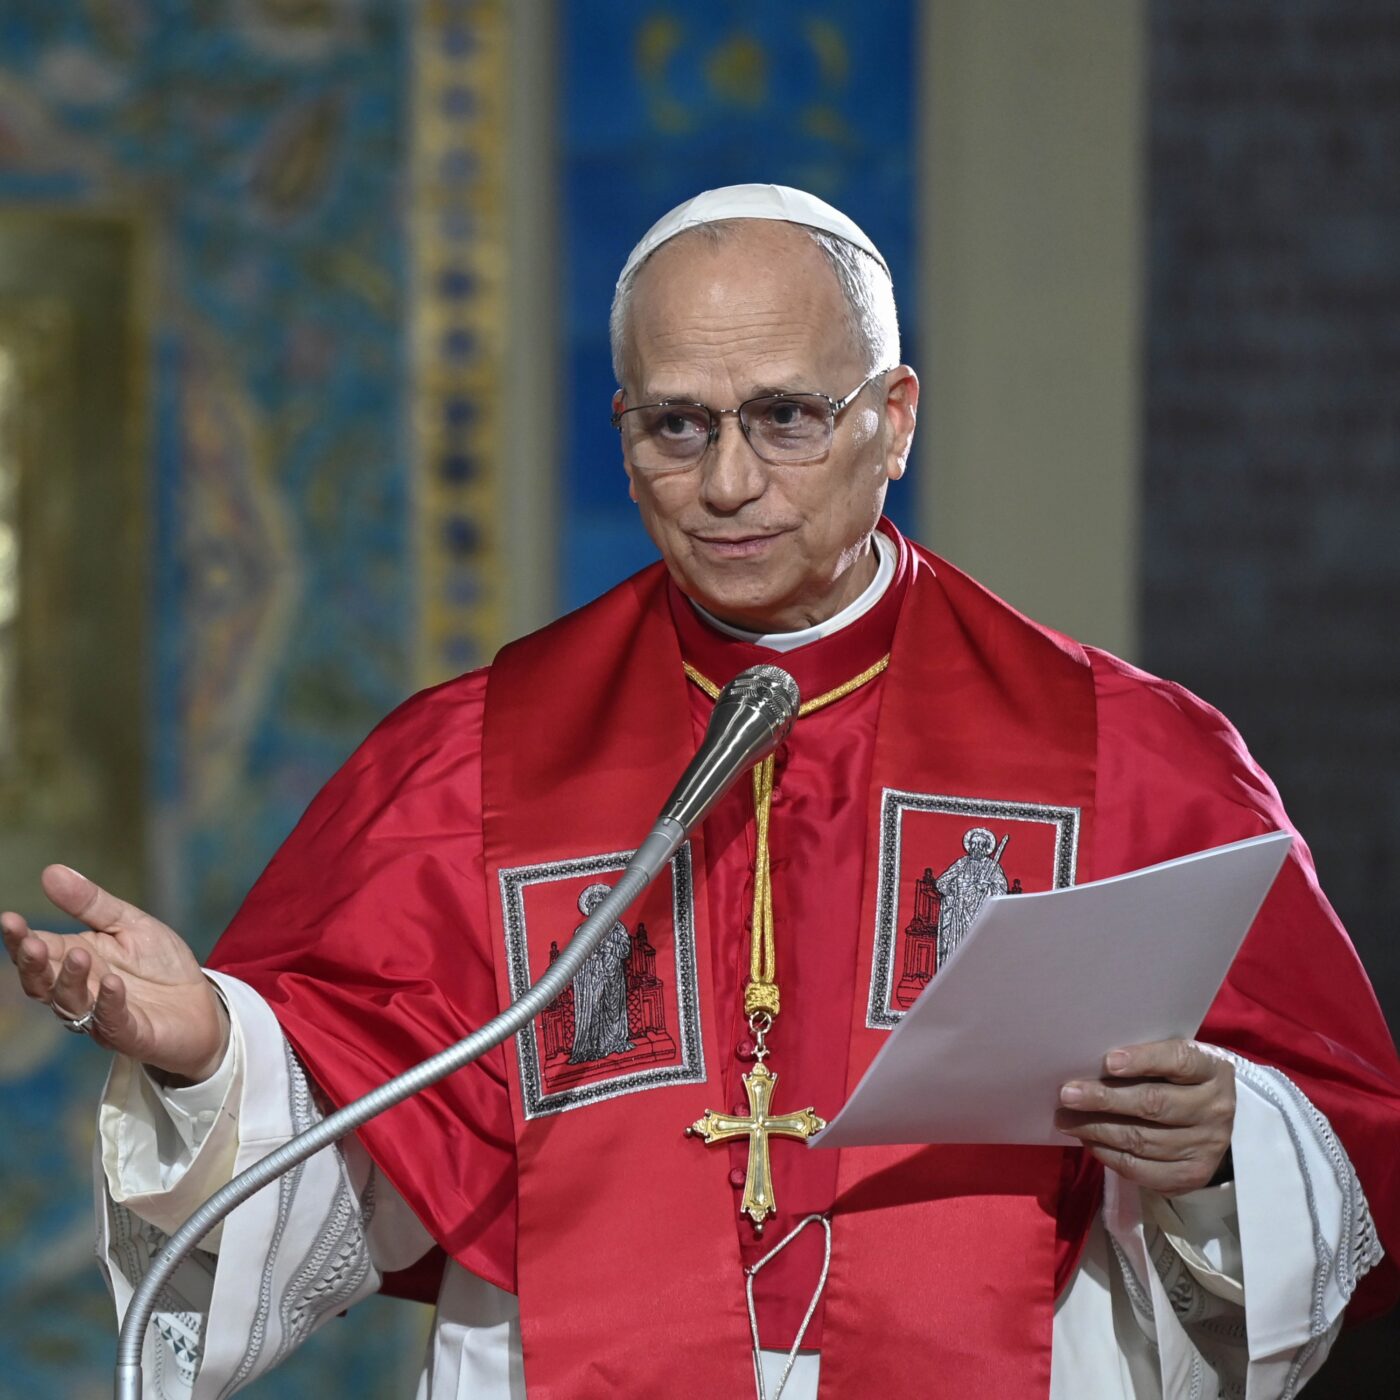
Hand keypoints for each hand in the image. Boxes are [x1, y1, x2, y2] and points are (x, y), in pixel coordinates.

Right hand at [2, 865, 228, 1082]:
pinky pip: (114, 1021)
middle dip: (34, 964)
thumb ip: (91, 904)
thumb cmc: (159, 965)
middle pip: (43, 982)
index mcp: (76, 960)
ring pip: (71, 1003)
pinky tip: (112, 983)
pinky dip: (109, 1003)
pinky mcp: (132, 1033)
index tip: (9, 919)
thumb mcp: (130, 924)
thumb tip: (50, 871)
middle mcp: (80, 991)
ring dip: (71, 980)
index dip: (20, 939)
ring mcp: (102, 1016)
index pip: (38, 950)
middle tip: (32, 943)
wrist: (201, 1003)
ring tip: (80, 954)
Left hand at [1056, 1039, 1234, 1195]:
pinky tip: (1088, 1141)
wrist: (1212, 1121)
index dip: (1143, 1060)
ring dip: (1097, 1130)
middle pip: (1154, 1104)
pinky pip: (1142, 1169)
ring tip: (1066, 1120)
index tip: (1108, 1061)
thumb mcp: (1171, 1059)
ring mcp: (1206, 1146)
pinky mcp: (1192, 1175)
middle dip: (1104, 1099)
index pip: (1180, 1060)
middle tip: (1067, 1095)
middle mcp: (1215, 1108)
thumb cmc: (1179, 1079)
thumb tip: (1087, 1067)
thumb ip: (1143, 1058)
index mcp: (1212, 1068)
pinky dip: (1108, 1155)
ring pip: (1143, 1140)